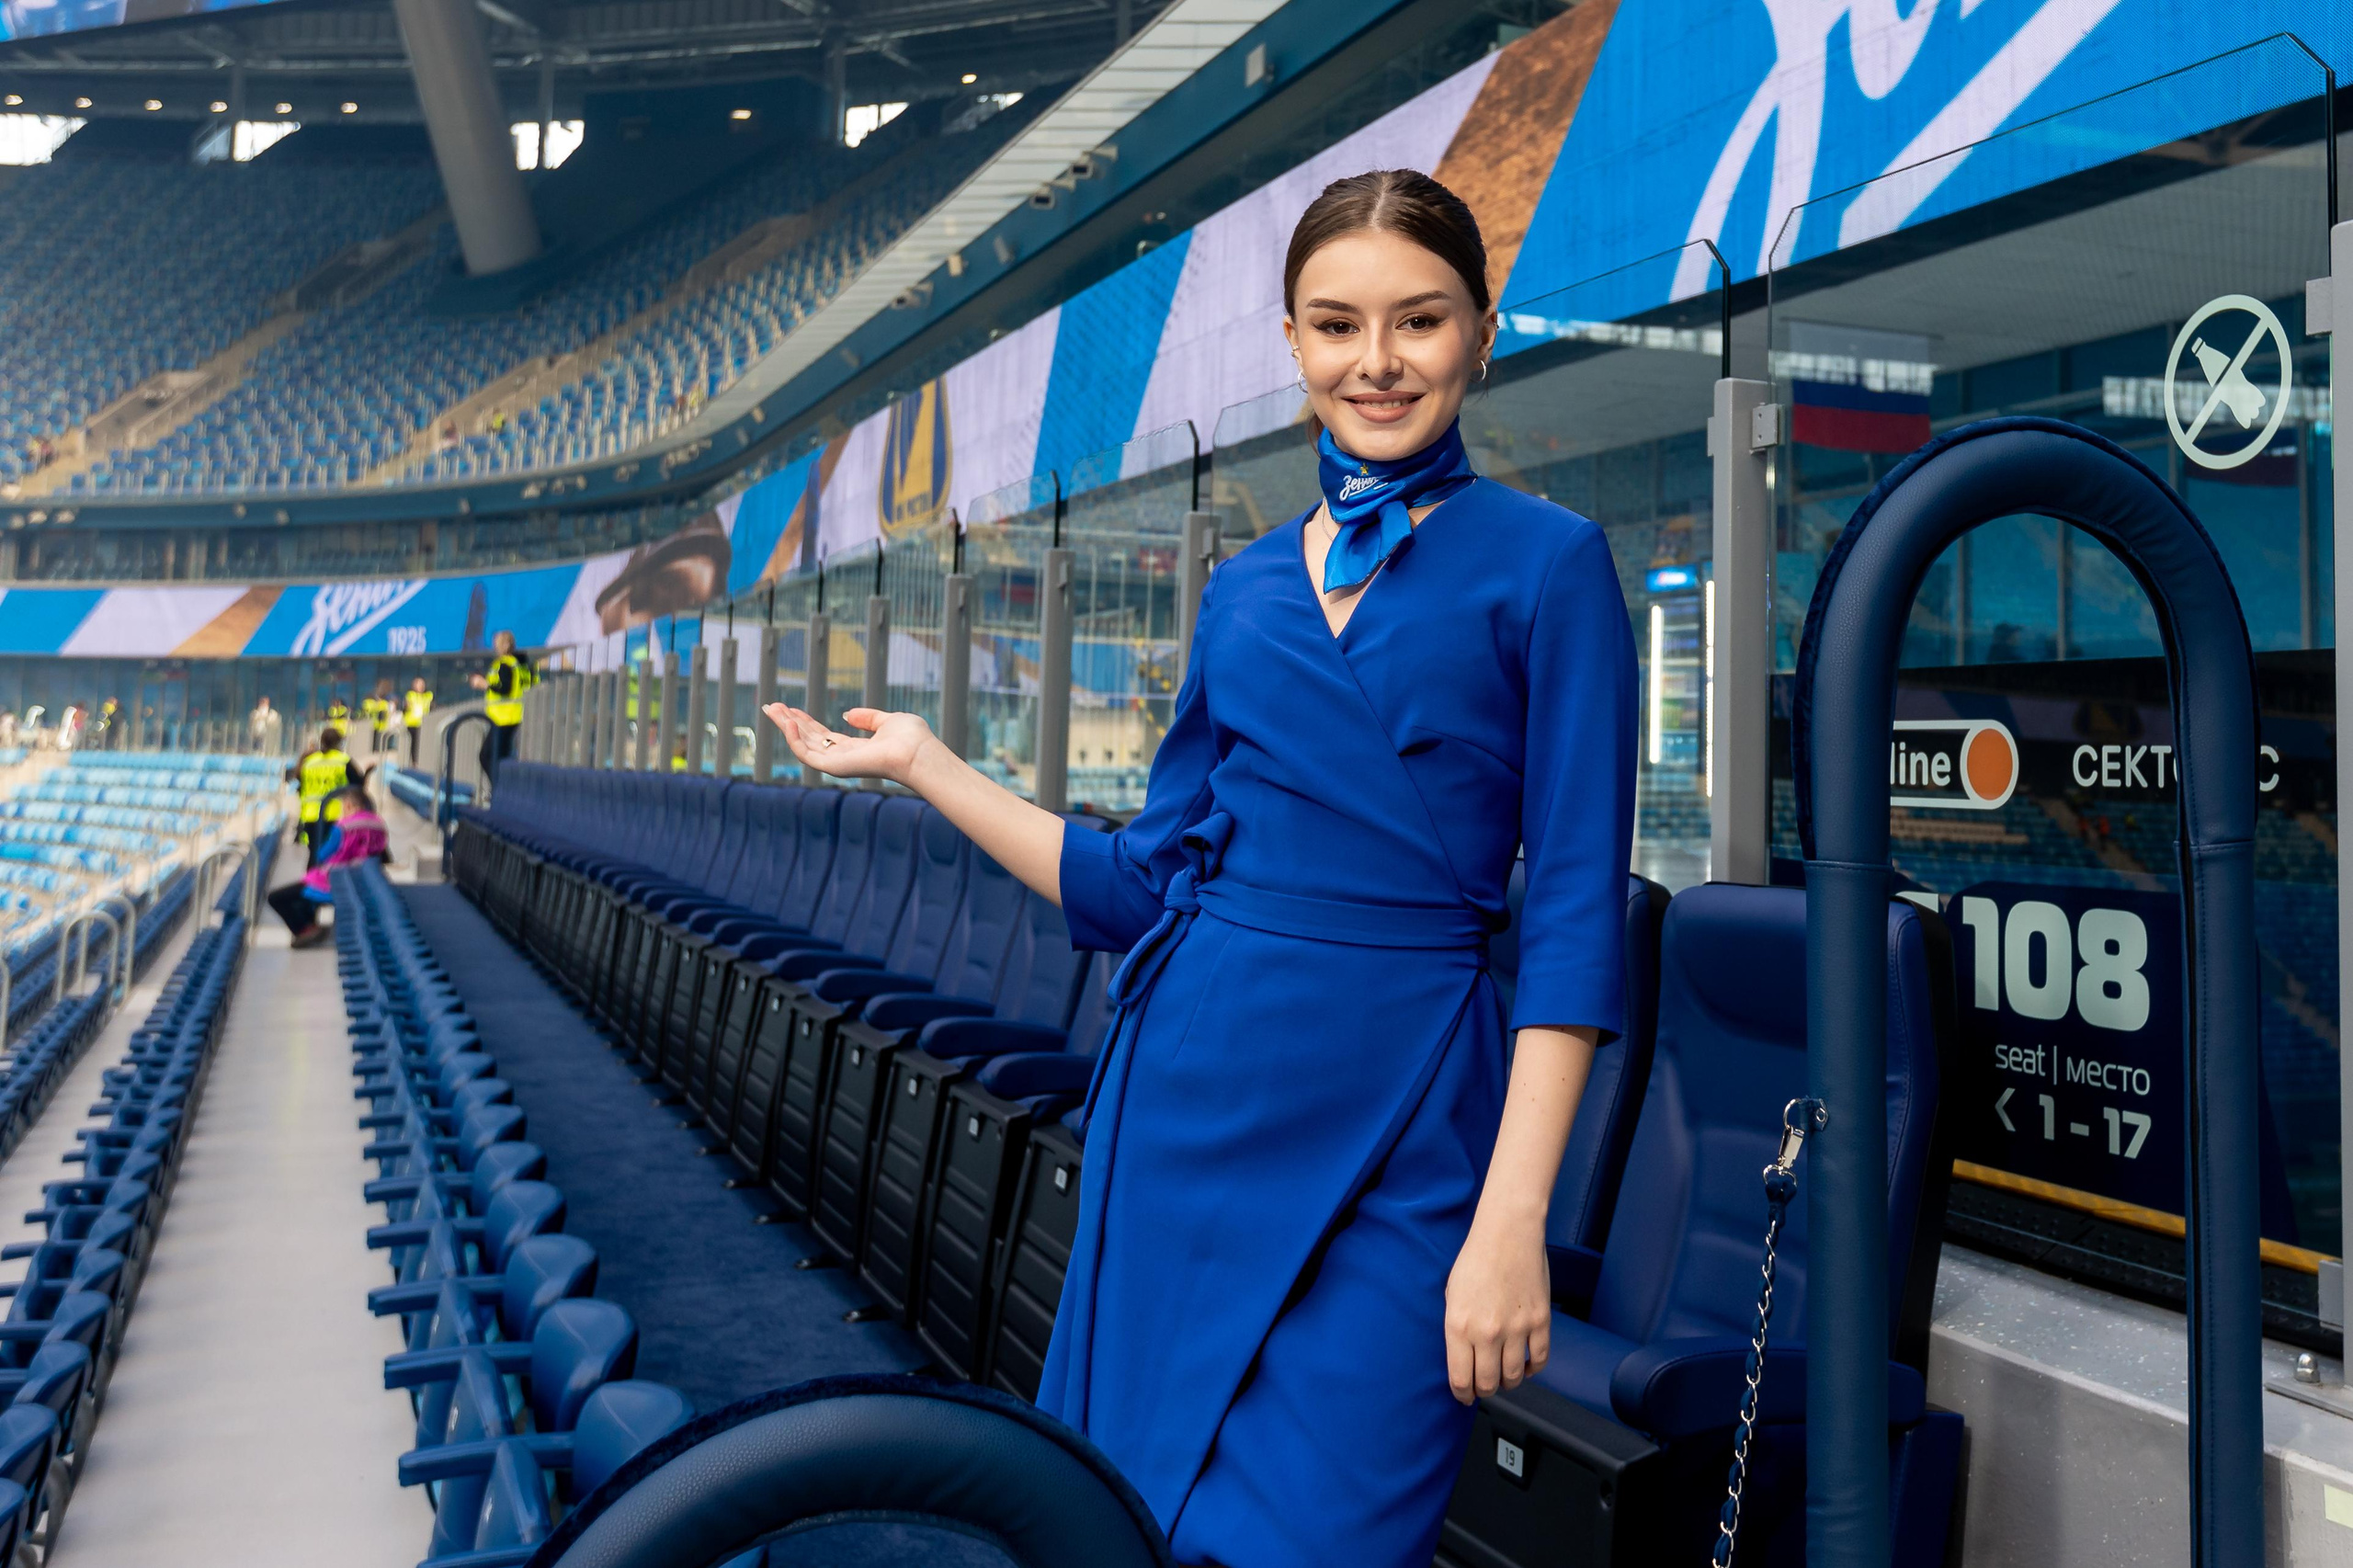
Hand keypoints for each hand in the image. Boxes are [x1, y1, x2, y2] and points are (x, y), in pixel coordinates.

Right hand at [763, 704, 937, 785]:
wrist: (918, 752)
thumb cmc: (911, 739)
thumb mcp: (887, 721)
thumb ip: (867, 718)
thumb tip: (846, 714)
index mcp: (856, 749)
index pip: (823, 736)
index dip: (805, 722)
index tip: (790, 709)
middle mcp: (844, 758)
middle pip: (809, 740)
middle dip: (789, 723)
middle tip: (771, 706)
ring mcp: (837, 765)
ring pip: (802, 746)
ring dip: (785, 727)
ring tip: (771, 709)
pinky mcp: (834, 768)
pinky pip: (806, 754)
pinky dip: (794, 739)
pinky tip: (787, 721)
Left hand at [1444, 1216, 1550, 1403]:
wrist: (1508, 1234)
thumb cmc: (1476, 1259)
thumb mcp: (1451, 1295)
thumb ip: (1456, 1329)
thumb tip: (1462, 1359)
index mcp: (1459, 1326)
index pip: (1460, 1379)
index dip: (1462, 1394)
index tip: (1464, 1396)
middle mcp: (1487, 1333)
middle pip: (1488, 1383)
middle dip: (1484, 1391)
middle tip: (1483, 1387)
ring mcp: (1517, 1329)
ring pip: (1514, 1376)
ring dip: (1508, 1381)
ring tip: (1503, 1375)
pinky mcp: (1541, 1322)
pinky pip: (1539, 1360)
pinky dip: (1533, 1368)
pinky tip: (1525, 1364)